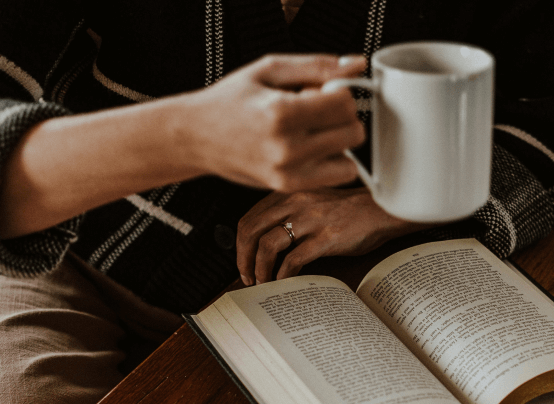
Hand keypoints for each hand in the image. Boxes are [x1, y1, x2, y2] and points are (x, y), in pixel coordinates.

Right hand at [168, 54, 366, 191]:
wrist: (196, 136)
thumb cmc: (230, 100)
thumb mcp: (271, 69)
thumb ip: (318, 66)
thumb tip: (357, 66)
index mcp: (281, 112)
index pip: (345, 104)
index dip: (340, 93)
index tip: (323, 91)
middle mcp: (286, 147)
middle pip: (352, 132)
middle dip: (342, 118)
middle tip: (316, 111)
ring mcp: (288, 172)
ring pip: (349, 158)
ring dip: (338, 143)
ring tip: (310, 132)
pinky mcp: (288, 187)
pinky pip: (337, 177)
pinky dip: (332, 162)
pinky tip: (310, 149)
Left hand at [236, 188, 434, 284]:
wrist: (382, 211)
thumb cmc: (348, 211)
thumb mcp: (312, 203)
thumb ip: (288, 213)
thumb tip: (264, 240)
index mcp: (289, 194)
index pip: (249, 218)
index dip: (239, 244)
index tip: (243, 260)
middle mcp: (296, 202)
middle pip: (251, 231)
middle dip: (243, 258)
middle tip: (246, 276)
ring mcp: (311, 220)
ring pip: (268, 245)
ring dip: (260, 268)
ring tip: (263, 281)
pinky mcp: (327, 237)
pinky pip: (294, 259)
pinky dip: (283, 274)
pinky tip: (284, 281)